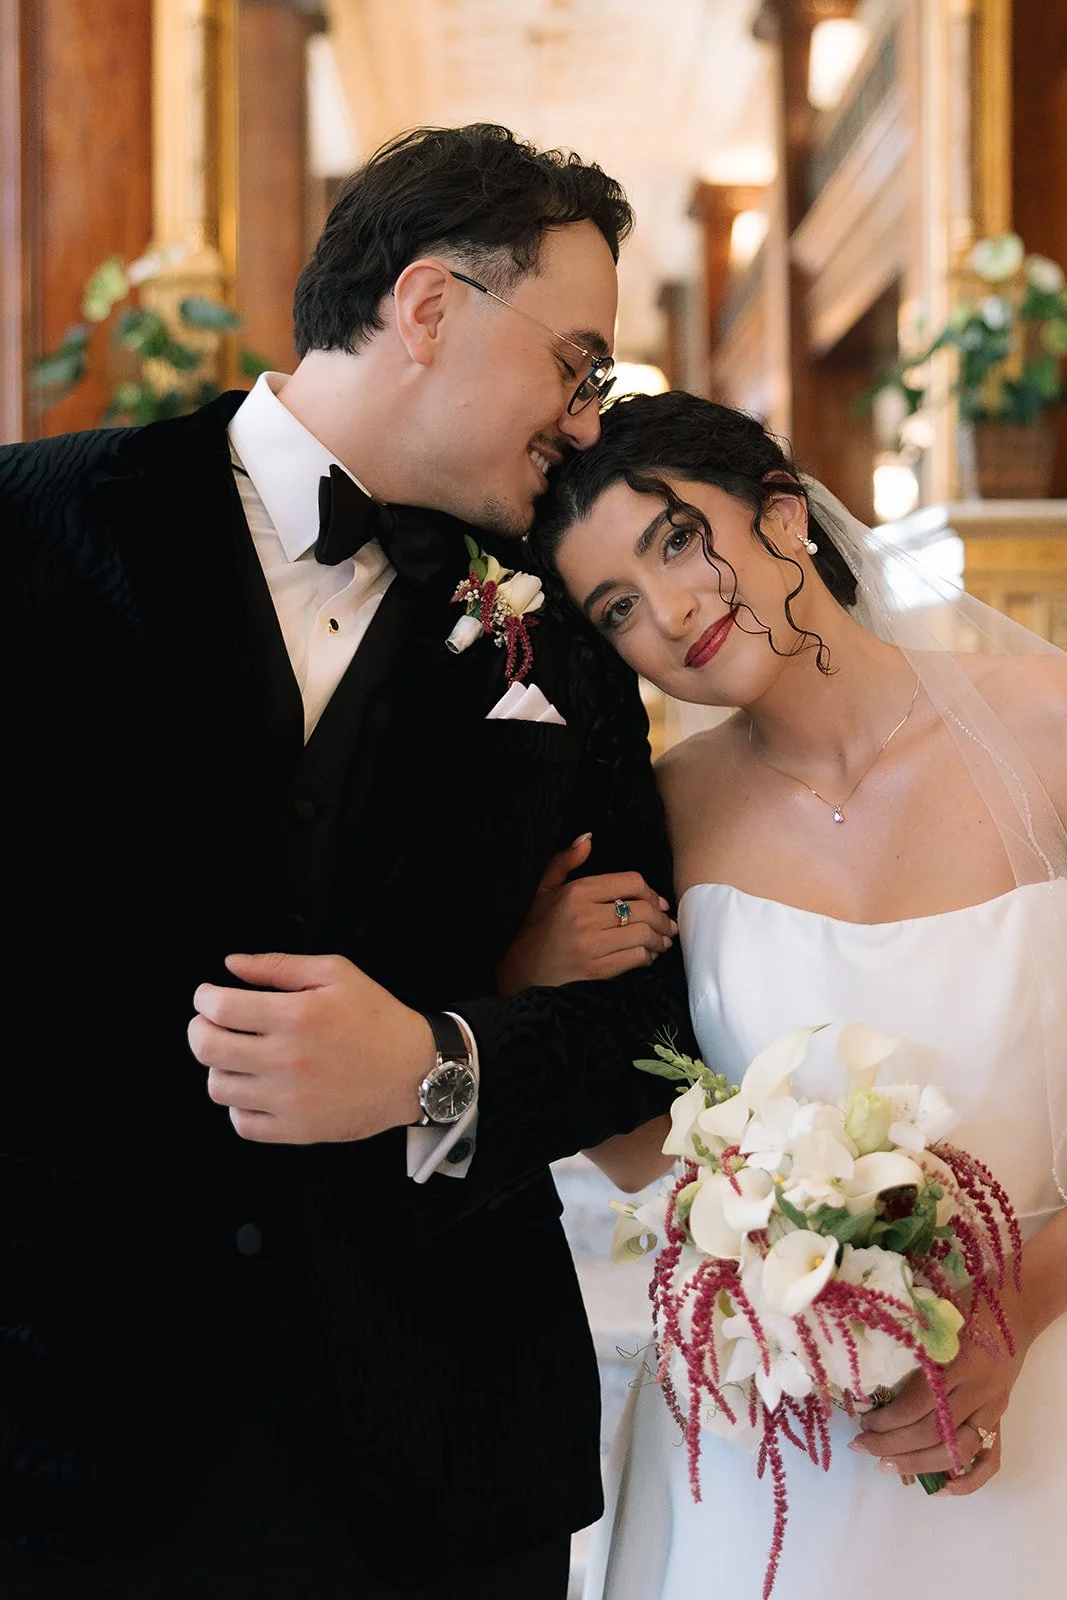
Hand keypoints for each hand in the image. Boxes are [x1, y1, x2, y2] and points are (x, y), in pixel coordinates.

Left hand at [188, 952, 434, 1142]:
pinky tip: (255, 1086)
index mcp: (297, 1016)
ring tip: (238, 1054)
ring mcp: (289, 1099)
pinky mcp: (296, 1129)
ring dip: (219, 1066)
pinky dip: (239, 1105)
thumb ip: (279, 966)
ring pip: (218, 1087)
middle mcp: (288, 1060)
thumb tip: (232, 964)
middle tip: (210, 1023)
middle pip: (207, 1049)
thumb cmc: (377, 1018)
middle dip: (199, 1029)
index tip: (209, 995)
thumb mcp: (336, 974)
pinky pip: (241, 1123)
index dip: (204, 997)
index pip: (220, 1008)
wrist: (415, 1071)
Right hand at [494, 833, 677, 996]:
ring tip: (661, 941)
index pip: (630, 883)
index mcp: (575, 892)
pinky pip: (634, 959)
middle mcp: (584, 916)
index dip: (651, 892)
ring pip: (643, 935)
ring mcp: (591, 945)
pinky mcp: (595, 971)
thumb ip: (565, 862)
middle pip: (642, 910)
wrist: (517, 973)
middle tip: (667, 924)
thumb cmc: (532, 930)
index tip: (657, 902)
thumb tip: (587, 838)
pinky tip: (646, 956)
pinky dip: (647, 957)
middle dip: (661, 918)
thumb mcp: (542, 890)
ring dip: (659, 939)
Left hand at [848, 1311, 1025, 1494]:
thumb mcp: (934, 1316)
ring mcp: (992, 1408)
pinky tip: (939, 1488)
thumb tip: (864, 1367)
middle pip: (933, 1432)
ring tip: (885, 1465)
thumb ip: (910, 1340)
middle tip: (861, 1446)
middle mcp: (978, 1390)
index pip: (919, 1403)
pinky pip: (991, 1460)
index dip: (887, 1419)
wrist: (1013, 1310)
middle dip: (892, 1445)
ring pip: (957, 1451)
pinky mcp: (1000, 1419)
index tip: (861, 1420)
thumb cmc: (965, 1306)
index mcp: (958, 1361)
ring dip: (918, 1464)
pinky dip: (967, 1481)